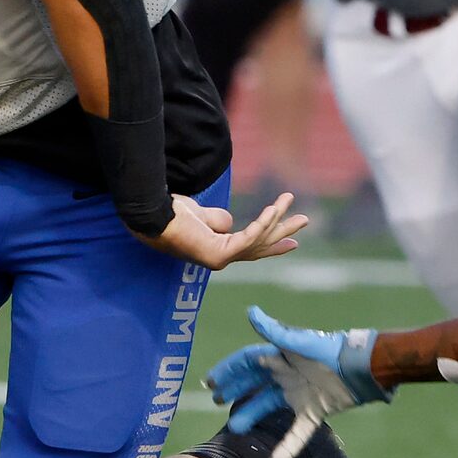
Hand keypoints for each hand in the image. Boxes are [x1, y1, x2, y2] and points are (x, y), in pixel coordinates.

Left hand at [148, 190, 306, 269]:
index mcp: (217, 250)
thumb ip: (218, 220)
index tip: (293, 241)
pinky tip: (273, 209)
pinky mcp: (218, 255)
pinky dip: (262, 223)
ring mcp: (219, 260)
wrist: (152, 217)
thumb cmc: (170, 215)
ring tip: (289, 197)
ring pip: (258, 239)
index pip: (250, 248)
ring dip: (276, 217)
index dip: (272, 243)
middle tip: (305, 220)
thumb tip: (229, 221)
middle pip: (260, 246)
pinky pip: (248, 238)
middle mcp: (220, 258)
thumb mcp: (201, 216)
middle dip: (283, 231)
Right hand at [206, 306, 389, 429]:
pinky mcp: (314, 411)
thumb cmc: (331, 350)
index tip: (210, 382)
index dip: (229, 370)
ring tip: (235, 427)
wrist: (362, 370)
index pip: (247, 362)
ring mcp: (299, 394)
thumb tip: (251, 312)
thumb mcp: (300, 343)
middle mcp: (287, 374)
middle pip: (254, 383)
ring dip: (251, 416)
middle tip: (217, 401)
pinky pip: (297, 432)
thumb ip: (275, 331)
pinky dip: (287, 446)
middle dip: (235, 390)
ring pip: (268, 406)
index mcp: (281, 356)